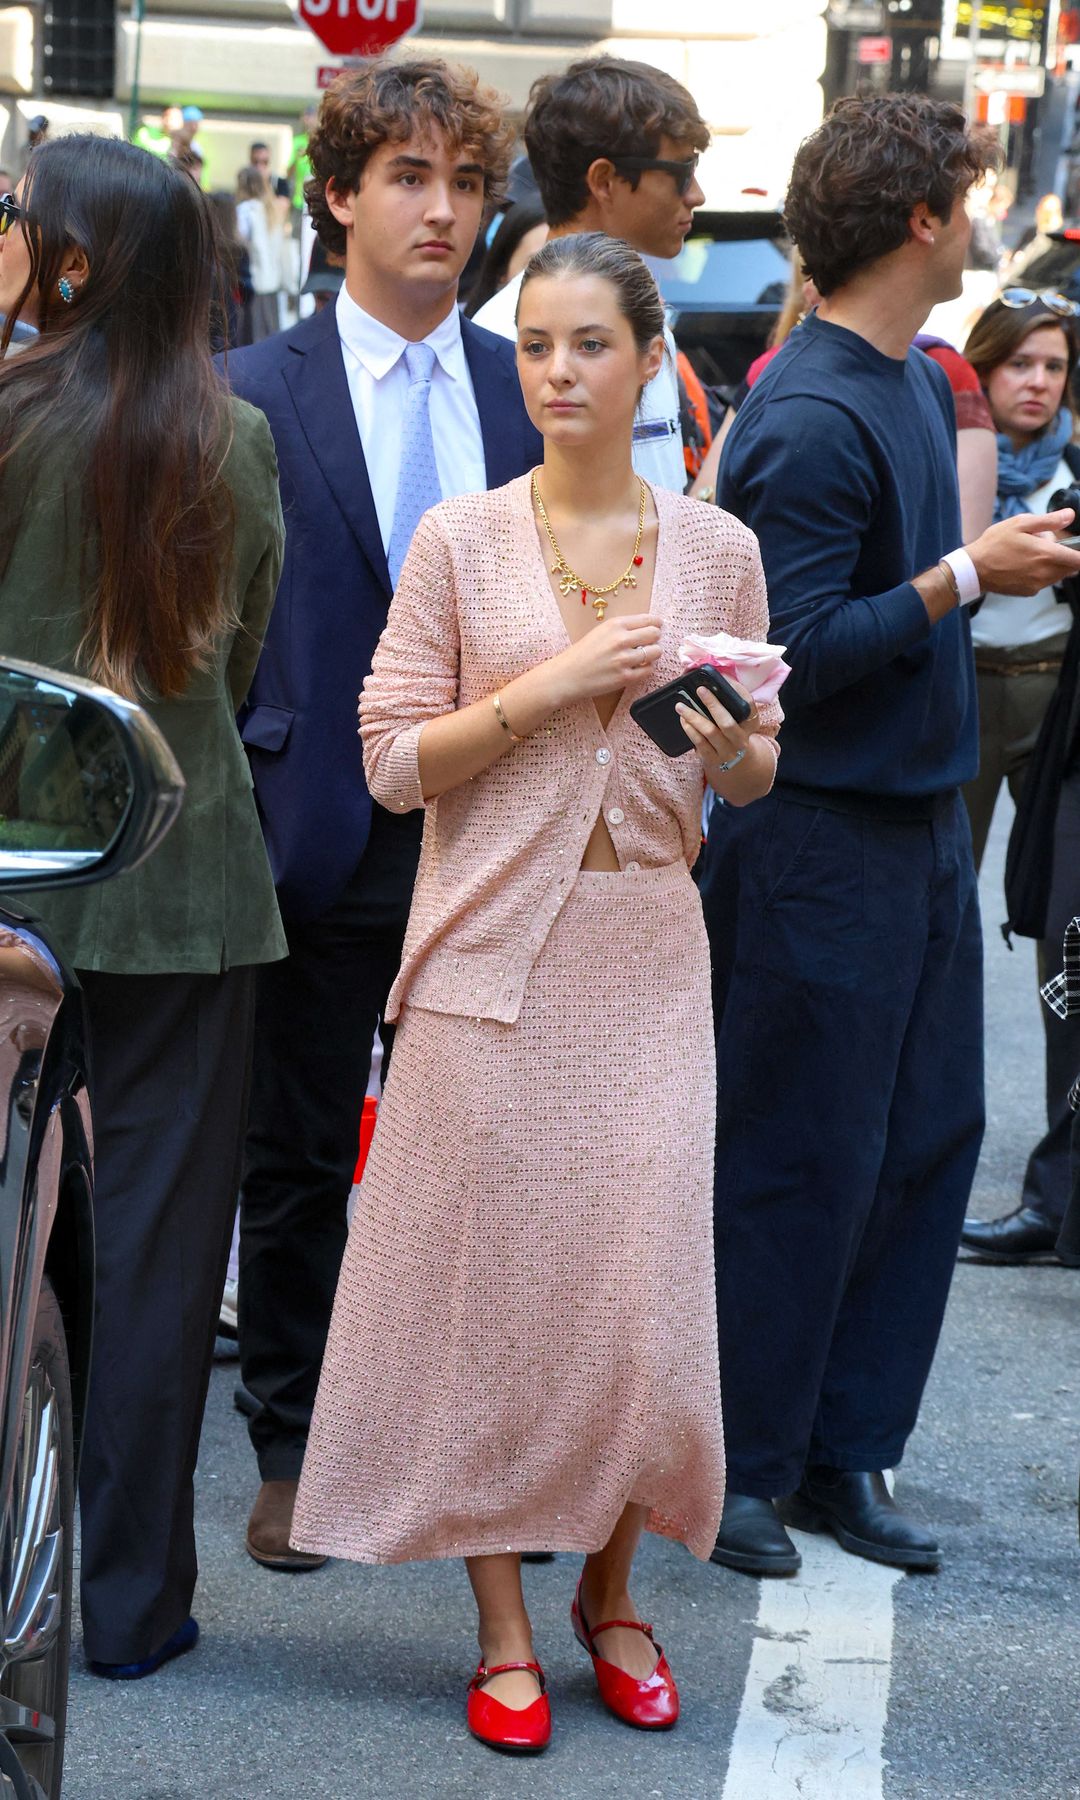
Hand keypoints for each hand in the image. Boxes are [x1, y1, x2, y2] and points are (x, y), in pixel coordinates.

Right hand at [547, 614, 661, 705]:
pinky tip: (637, 668)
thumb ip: (623, 628)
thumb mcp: (601, 631)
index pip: (648, 619)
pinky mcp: (624, 677)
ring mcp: (623, 660)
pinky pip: (648, 670)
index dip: (656, 623)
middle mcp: (621, 640)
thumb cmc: (582, 653)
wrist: (567, 675)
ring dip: (652, 654)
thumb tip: (647, 626)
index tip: (657, 626)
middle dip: (655, 638)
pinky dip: (646, 669)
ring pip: (655, 652)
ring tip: (643, 656)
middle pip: (655, 634)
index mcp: (615, 625)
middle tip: (650, 642)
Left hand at [676, 676, 758, 775]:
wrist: (737, 763)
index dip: (737, 689)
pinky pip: (700, 743)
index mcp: (751, 724)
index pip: (748, 704)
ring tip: (681, 706)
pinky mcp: (713, 759)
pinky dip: (690, 730)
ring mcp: (727, 751)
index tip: (723, 678)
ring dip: (693, 717)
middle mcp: (741, 739)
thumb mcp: (739, 719)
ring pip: (710, 732)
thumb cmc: (733, 733)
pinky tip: (683, 720)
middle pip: (727, 721)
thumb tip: (711, 678)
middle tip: (700, 690)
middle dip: (713, 704)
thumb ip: (729, 702)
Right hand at [968, 510, 1079, 596]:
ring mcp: (1037, 584)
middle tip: (1043, 545)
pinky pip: (1044, 582)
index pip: (1078, 560)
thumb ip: (1049, 521)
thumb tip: (1070, 516)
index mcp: (1046, 554)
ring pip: (1057, 575)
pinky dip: (1040, 573)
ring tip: (1030, 555)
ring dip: (1052, 565)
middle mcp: (1045, 572)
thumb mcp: (1021, 523)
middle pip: (1070, 568)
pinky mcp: (1029, 592)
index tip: (1076, 549)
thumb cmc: (994, 544)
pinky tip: (1023, 566)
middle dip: (1064, 556)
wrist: (974, 569)